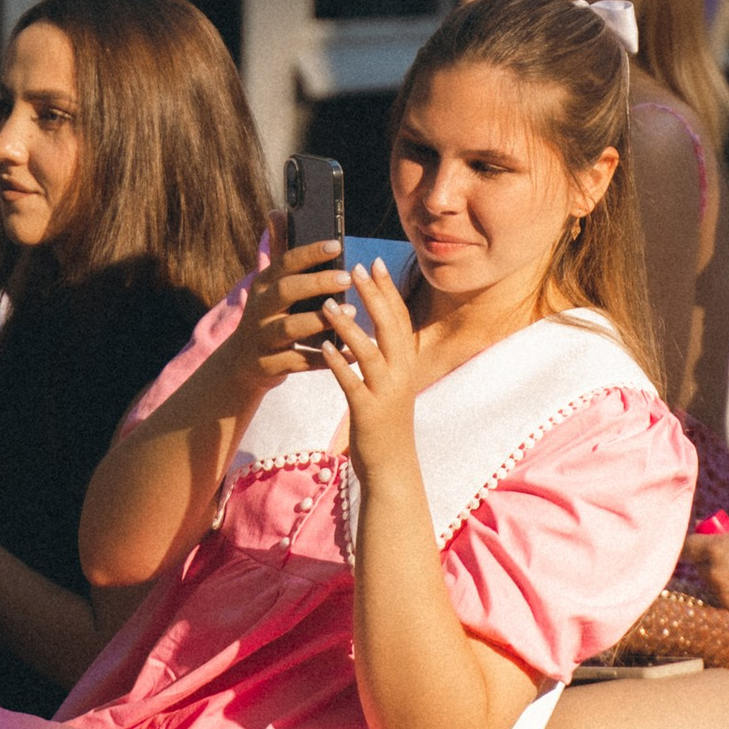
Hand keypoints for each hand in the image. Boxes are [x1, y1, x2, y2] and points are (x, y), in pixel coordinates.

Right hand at [224, 217, 353, 392]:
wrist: (240, 364)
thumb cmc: (265, 317)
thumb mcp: (267, 285)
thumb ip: (278, 251)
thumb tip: (277, 212)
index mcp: (263, 286)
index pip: (284, 263)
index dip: (309, 253)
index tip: (337, 245)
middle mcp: (259, 309)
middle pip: (285, 291)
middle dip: (316, 283)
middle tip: (347, 278)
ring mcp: (262, 339)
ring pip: (290, 328)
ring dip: (320, 320)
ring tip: (349, 312)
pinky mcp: (269, 365)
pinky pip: (299, 362)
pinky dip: (324, 359)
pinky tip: (352, 354)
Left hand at [316, 257, 423, 485]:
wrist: (392, 465)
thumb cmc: (384, 420)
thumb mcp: (390, 382)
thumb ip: (383, 354)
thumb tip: (371, 325)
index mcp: (406, 363)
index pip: (399, 318)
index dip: (387, 290)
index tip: (373, 263)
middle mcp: (401, 373)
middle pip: (389, 326)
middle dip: (372, 296)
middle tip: (354, 268)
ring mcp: (386, 392)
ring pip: (369, 351)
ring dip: (349, 325)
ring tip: (329, 303)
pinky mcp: (369, 411)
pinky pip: (351, 382)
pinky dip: (337, 363)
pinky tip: (322, 347)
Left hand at [678, 522, 728, 615]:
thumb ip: (722, 525)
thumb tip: (699, 524)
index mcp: (716, 549)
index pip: (685, 547)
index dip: (689, 544)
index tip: (695, 543)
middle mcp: (714, 573)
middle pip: (698, 565)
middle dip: (707, 559)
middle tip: (726, 555)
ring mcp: (722, 592)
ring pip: (710, 582)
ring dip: (718, 576)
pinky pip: (723, 596)